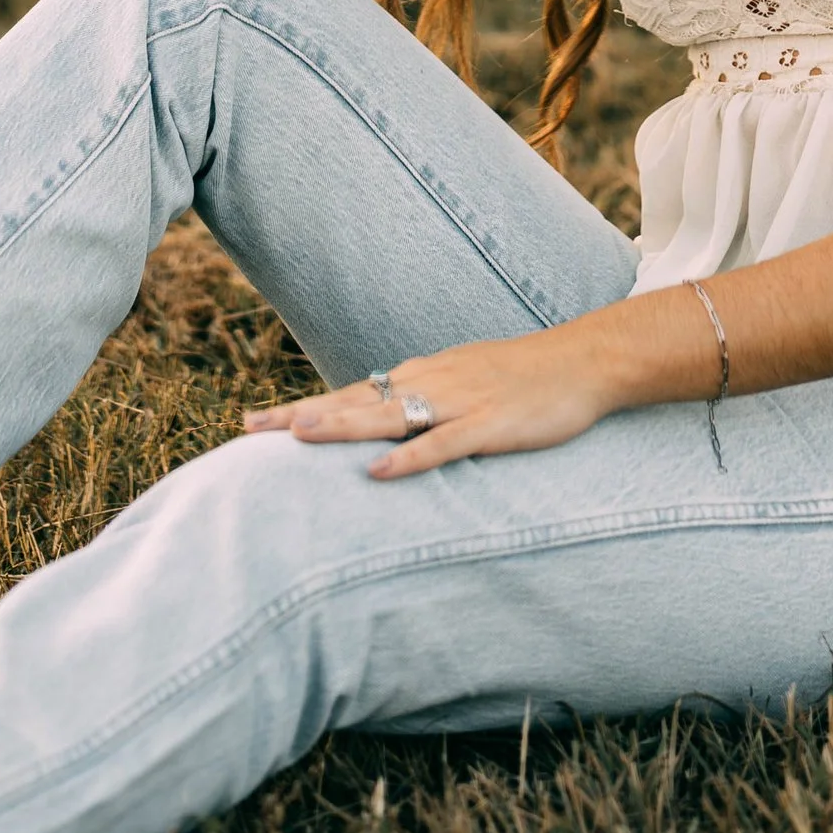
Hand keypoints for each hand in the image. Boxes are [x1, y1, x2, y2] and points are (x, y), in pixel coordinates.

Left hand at [240, 324, 610, 478]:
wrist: (583, 361)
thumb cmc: (524, 376)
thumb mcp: (464, 380)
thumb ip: (425, 399)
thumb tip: (385, 420)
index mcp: (422, 376)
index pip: (351, 394)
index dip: (303, 408)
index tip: (256, 424)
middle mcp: (430, 383)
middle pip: (354, 401)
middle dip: (301, 416)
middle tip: (249, 429)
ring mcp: (459, 403)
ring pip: (389, 416)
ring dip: (342, 426)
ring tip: (298, 436)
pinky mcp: (489, 425)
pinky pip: (442, 444)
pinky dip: (408, 458)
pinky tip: (379, 471)